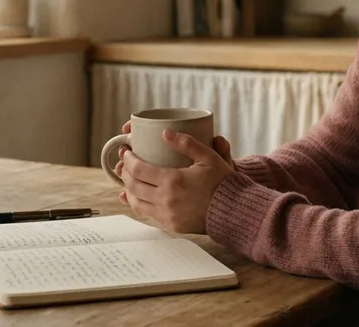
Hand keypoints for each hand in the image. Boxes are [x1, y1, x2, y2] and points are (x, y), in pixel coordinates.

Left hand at [114, 129, 235, 234]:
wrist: (234, 212)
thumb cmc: (223, 183)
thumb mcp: (208, 157)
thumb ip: (187, 143)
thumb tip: (165, 133)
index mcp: (173, 180)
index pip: (139, 169)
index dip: (129, 160)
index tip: (127, 152)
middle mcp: (166, 200)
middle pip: (134, 186)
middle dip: (125, 173)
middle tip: (125, 164)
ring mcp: (167, 215)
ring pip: (137, 203)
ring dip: (129, 190)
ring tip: (129, 180)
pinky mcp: (171, 226)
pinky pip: (148, 215)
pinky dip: (139, 205)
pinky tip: (138, 198)